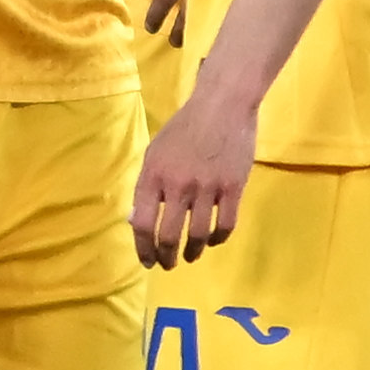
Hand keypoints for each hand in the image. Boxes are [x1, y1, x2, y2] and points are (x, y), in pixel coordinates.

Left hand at [131, 78, 257, 266]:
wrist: (223, 105)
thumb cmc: (185, 128)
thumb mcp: (155, 153)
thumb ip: (146, 187)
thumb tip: (137, 222)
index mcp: (153, 175)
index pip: (143, 224)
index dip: (143, 248)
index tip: (148, 261)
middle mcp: (178, 185)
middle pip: (169, 236)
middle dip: (167, 257)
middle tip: (169, 263)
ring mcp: (207, 187)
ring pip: (198, 235)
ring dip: (193, 252)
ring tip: (191, 256)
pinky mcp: (233, 187)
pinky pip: (226, 225)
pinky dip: (218, 239)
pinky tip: (214, 240)